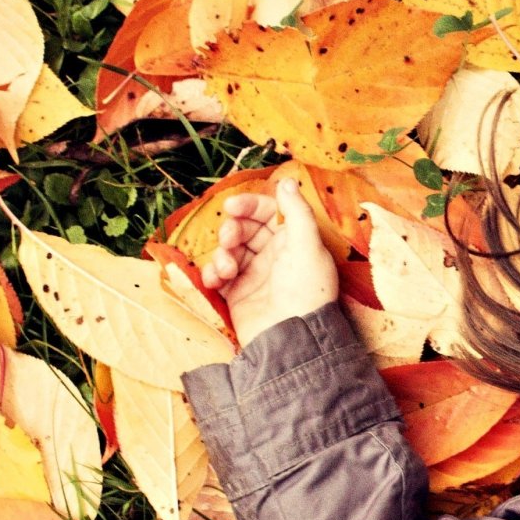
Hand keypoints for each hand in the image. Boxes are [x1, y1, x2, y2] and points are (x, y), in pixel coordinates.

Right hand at [198, 176, 338, 347]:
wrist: (292, 338)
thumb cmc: (306, 291)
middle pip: (244, 229)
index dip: (249, 206)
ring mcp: (254, 275)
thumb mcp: (308, 246)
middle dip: (232, 230)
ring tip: (226, 267)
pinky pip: (217, 275)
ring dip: (222, 253)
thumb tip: (286, 180)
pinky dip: (212, 273)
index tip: (232, 207)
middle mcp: (274, 255)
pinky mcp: (237, 294)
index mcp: (293, 241)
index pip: (268, 213)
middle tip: (230, 238)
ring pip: (228, 251)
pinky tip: (217, 279)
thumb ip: (297, 211)